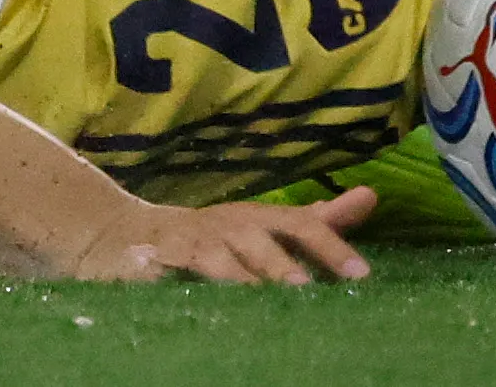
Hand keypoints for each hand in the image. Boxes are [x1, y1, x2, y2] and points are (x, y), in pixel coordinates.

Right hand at [71, 187, 373, 285]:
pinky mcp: (152, 263)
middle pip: (259, 245)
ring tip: (257, 297)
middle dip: (283, 267)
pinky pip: (164, 272)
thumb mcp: (265, 225)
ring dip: (236, 279)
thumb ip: (317, 221)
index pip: (300, 227)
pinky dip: (167, 274)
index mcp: (257, 219)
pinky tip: (178, 287)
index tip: (361, 276)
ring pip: (216, 263)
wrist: (124, 235)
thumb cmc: (211, 236)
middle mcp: (227, 228)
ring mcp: (189, 245)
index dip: (330, 247)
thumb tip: (371, 196)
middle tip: (307, 292)